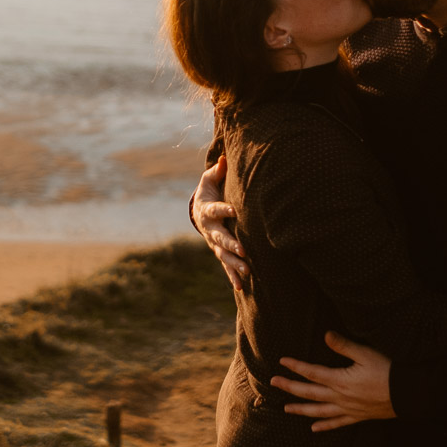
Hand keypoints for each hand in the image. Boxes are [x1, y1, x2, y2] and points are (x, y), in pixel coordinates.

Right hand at [192, 155, 246, 290]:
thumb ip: (218, 172)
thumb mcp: (210, 180)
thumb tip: (224, 159)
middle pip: (220, 238)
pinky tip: (242, 288)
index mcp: (208, 210)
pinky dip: (233, 277)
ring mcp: (214, 243)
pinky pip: (225, 266)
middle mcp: (210, 229)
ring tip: (247, 271)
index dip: (225, 209)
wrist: (199, 211)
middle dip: (232, 245)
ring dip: (234, 264)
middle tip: (243, 251)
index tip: (235, 210)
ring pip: (223, 255)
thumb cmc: (209, 192)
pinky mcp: (219, 252)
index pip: (217, 209)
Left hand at [273, 331, 394, 430]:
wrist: (408, 394)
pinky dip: (325, 426)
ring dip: (301, 410)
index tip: (281, 362)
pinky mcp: (358, 416)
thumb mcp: (366, 354)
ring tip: (286, 409)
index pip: (312, 372)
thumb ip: (344, 346)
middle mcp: (340, 397)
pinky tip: (314, 428)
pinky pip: (337, 423)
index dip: (295, 366)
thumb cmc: (388, 371)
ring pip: (319, 411)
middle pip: (309, 393)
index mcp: (340, 380)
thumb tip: (325, 335)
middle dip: (290, 388)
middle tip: (273, 384)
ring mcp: (348, 409)